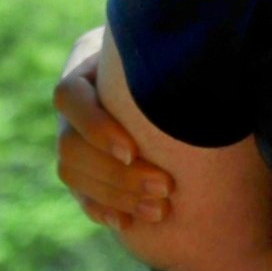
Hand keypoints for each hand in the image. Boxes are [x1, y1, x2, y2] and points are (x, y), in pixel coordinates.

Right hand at [54, 24, 175, 229]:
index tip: (133, 150)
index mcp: (86, 65)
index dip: (95, 127)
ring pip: (72, 173)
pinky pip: (81, 194)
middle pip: (70, 145)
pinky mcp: (84, 166)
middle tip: (164, 188)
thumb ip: (172, 59)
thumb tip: (202, 74)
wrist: (170, 69)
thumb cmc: (176, 52)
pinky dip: (103, 210)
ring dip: (114, 195)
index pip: (69, 97)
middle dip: (116, 174)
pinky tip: (129, 223)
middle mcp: (73, 104)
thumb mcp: (170, 47)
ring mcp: (73, 136)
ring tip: (160, 210)